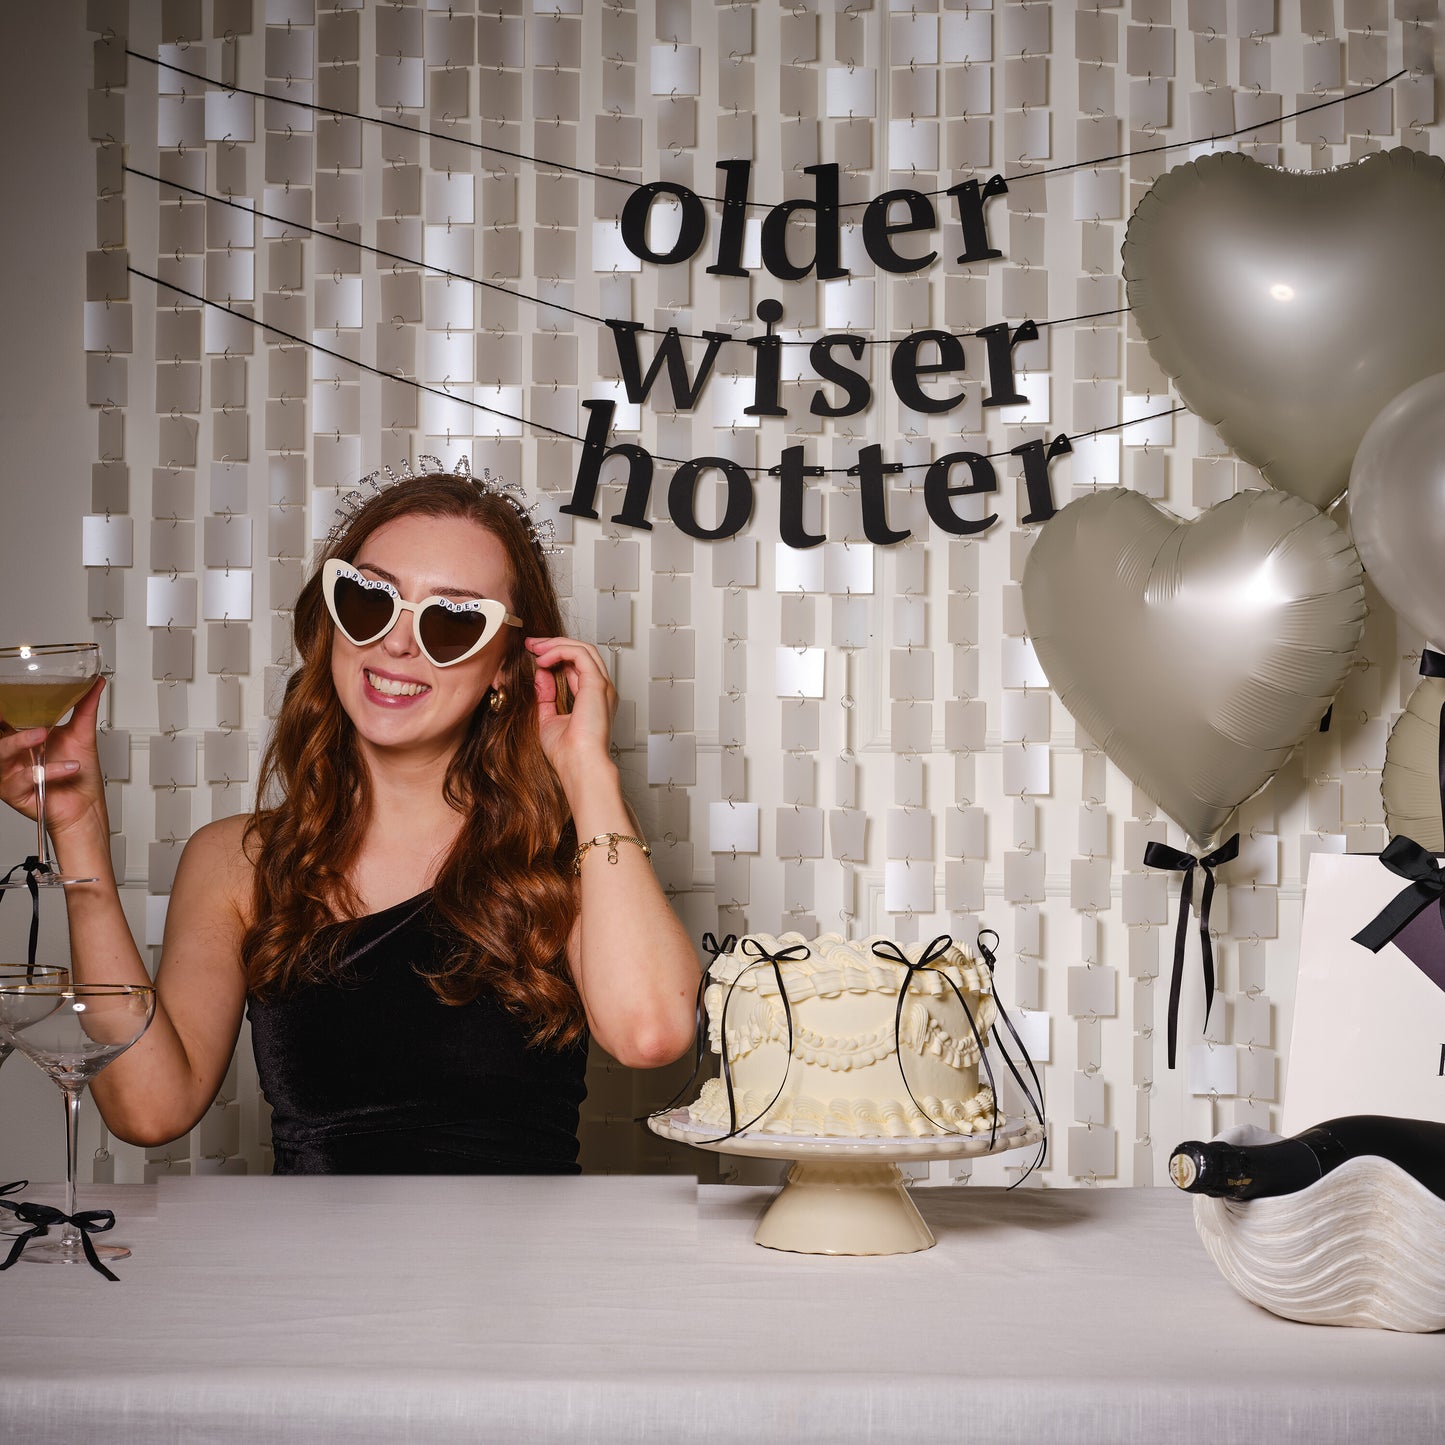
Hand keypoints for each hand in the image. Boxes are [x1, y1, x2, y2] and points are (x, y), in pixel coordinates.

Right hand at [0, 677, 105, 838]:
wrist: (86, 806)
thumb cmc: (79, 775)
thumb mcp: (82, 735)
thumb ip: (85, 707)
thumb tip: (95, 683)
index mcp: (22, 738)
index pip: (4, 721)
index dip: (2, 711)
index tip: (5, 700)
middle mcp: (13, 755)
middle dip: (2, 725)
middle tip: (16, 714)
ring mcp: (11, 773)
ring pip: (1, 755)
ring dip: (20, 743)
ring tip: (44, 735)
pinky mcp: (16, 792)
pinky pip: (24, 779)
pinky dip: (48, 772)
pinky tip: (68, 767)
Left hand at [525, 636, 617, 789]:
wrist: (579, 766)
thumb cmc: (568, 755)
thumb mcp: (549, 720)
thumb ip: (546, 697)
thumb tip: (541, 674)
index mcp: (593, 699)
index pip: (577, 666)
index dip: (555, 656)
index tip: (533, 654)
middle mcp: (601, 690)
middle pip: (582, 653)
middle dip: (554, 644)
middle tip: (531, 644)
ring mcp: (602, 686)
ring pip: (583, 648)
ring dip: (556, 644)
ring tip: (535, 647)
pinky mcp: (597, 684)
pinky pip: (579, 653)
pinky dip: (559, 650)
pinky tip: (543, 658)